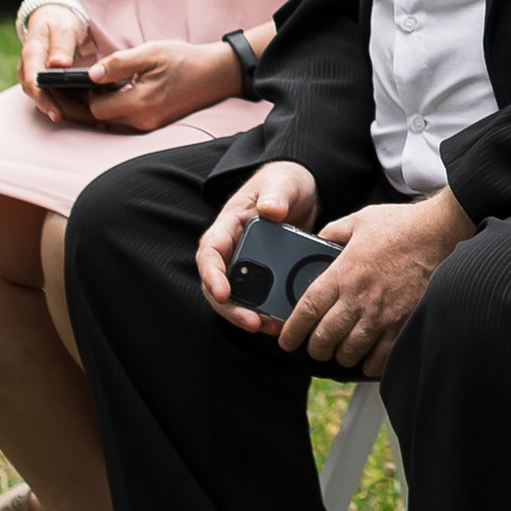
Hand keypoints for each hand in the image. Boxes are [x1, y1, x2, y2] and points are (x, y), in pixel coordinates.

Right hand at [18, 2, 91, 120]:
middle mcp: (28, 70)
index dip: (43, 100)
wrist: (53, 20)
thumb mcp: (63, 28)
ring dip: (70, 112)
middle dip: (63, 111)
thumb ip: (62, 45)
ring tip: (95, 121)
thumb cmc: (59, 23)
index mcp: (31, 53)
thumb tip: (57, 64)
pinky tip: (93, 113)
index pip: (32, 81)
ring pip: (50, 100)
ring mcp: (35, 79)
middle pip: (41, 97)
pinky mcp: (45, 85)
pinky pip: (57, 99)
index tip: (57, 115)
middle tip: (88, 122)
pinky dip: (73, 106)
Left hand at [82, 38, 242, 133]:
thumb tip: (91, 74)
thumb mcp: (151, 52)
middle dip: (79, 106)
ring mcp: (147, 125)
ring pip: (108, 122)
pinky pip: (121, 121)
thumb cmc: (184, 59)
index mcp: (140, 103)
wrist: (216, 74)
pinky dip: (108, 110)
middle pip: (98, 120)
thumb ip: (119, 63)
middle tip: (61, 92)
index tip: (74, 80)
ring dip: (92, 108)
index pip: (97, 107)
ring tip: (77, 92)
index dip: (83, 94)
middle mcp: (142, 121)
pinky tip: (102, 96)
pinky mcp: (151, 123)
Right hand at [196, 160, 324, 318]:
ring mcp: (246, 264)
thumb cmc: (284, 182)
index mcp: (228, 226)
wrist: (299, 190)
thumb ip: (276, 195)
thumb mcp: (282, 183)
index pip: (210, 253)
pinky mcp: (263, 274)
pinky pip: (259, 298)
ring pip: (237, 297)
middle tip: (253, 323)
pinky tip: (282, 321)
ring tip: (271, 327)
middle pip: (219, 285)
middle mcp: (232, 249)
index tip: (223, 293)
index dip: (212, 275)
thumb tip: (271, 210)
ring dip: (250, 315)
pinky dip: (267, 311)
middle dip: (232, 308)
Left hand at [290, 189, 475, 376]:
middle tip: (315, 347)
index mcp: (343, 274)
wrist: (440, 232)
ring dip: (341, 356)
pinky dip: (370, 363)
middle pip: (325, 338)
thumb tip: (320, 239)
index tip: (286, 340)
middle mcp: (358, 298)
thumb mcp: (360, 220)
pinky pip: (380, 356)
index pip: (307, 310)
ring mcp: (381, 314)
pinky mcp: (402, 323)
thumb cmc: (402, 226)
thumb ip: (334, 232)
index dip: (292, 330)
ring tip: (341, 352)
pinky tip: (367, 358)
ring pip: (350, 351)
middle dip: (315, 348)